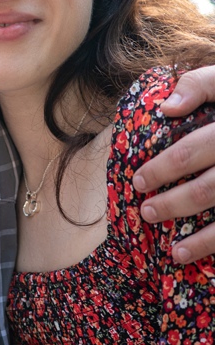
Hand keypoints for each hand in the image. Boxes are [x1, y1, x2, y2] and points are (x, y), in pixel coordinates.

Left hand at [133, 65, 214, 262]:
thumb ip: (201, 85)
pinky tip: (207, 259)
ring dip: (204, 240)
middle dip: (175, 204)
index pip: (193, 150)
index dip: (162, 168)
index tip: (138, 182)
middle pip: (210, 188)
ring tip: (174, 252)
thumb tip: (167, 108)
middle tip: (147, 213)